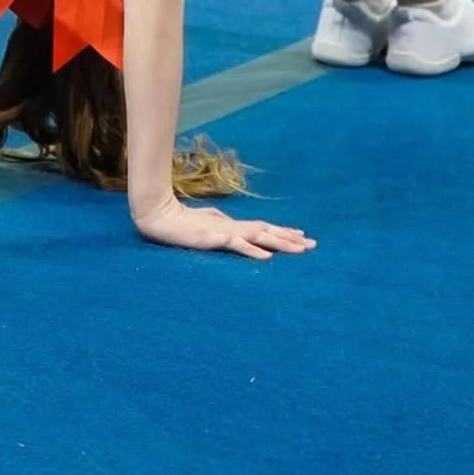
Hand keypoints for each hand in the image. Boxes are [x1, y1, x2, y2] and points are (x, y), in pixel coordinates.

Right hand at [134, 198, 315, 258]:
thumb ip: (222, 224)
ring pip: (258, 237)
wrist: (160, 217)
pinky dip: (252, 251)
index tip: (302, 236)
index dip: (283, 231)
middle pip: (267, 232)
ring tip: (299, 250)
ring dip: (279, 243)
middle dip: (290, 239)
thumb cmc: (181, 220)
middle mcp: (233, 227)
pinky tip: (266, 257)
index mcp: (232, 225)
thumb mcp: (207, 223)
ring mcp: (224, 232)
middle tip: (313, 245)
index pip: (263, 228)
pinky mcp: (213, 239)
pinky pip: (236, 245)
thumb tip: (235, 227)